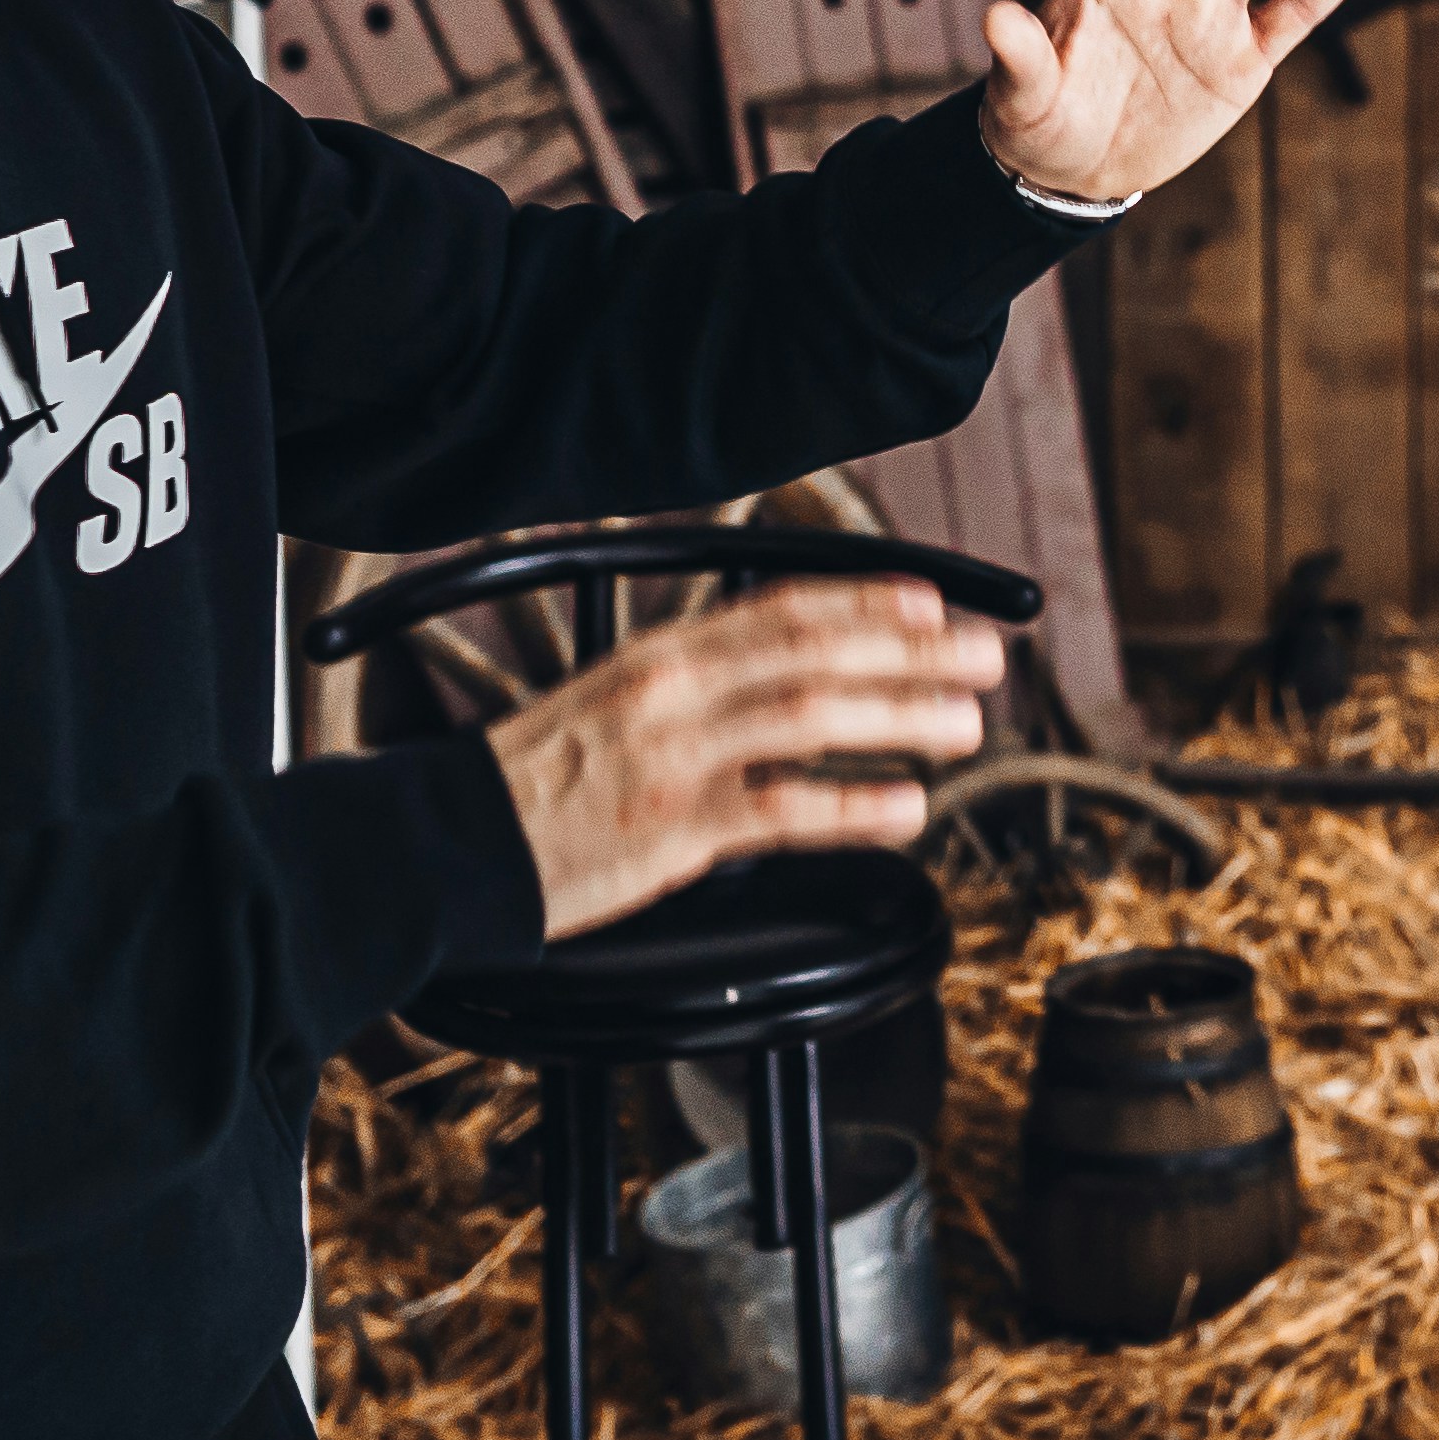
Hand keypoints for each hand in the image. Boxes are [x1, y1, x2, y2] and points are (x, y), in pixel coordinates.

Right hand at [488, 581, 1004, 938]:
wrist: (454, 842)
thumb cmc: (541, 778)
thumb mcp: (617, 698)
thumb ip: (699, 680)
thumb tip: (789, 669)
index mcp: (663, 653)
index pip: (782, 605)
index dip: (867, 597)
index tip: (935, 599)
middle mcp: (675, 692)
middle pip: (814, 650)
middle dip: (912, 649)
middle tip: (984, 656)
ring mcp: (676, 759)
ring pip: (810, 717)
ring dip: (900, 715)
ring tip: (965, 724)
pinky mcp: (674, 832)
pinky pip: (782, 811)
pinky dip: (853, 805)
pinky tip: (906, 807)